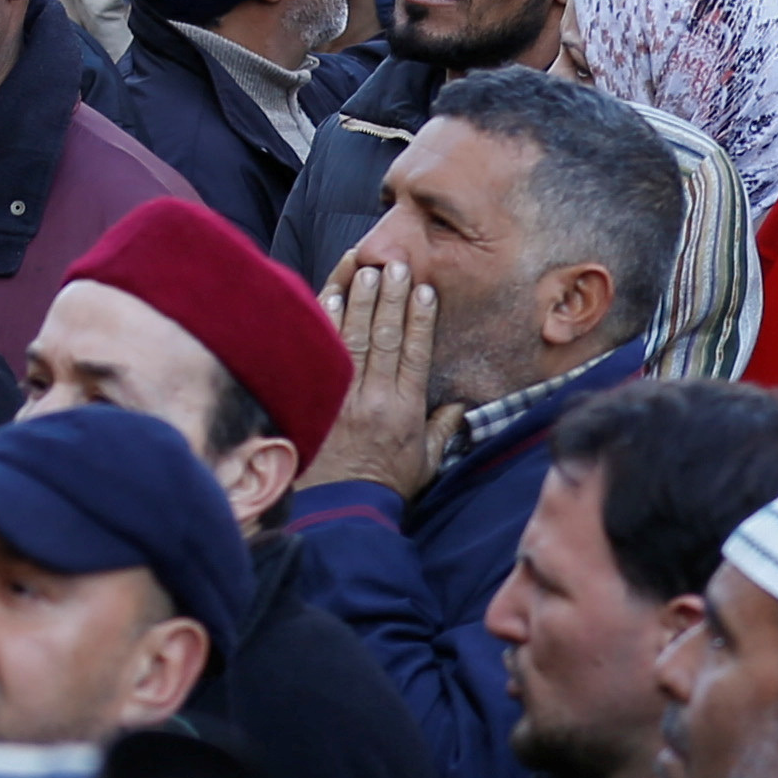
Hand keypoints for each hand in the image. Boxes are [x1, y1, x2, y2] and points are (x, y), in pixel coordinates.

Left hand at [313, 256, 442, 498]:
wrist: (340, 512)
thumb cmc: (385, 486)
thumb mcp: (426, 461)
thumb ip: (443, 430)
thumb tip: (460, 405)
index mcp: (405, 408)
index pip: (414, 352)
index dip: (420, 318)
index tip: (425, 289)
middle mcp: (375, 397)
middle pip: (384, 336)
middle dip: (391, 297)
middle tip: (395, 264)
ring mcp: (343, 396)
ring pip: (352, 338)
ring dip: (359, 300)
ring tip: (365, 267)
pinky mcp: (317, 399)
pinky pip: (322, 353)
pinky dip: (325, 323)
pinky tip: (329, 296)